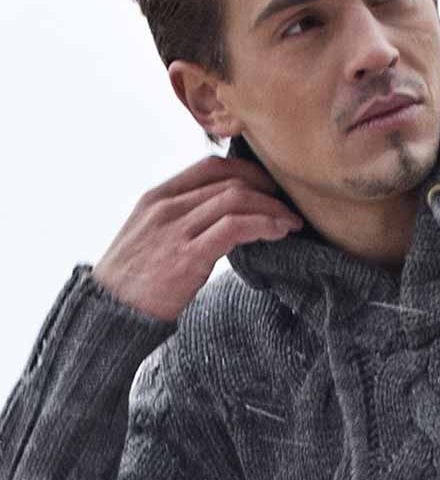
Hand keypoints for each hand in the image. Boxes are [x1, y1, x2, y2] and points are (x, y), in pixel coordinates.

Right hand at [93, 156, 302, 321]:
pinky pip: (235, 228)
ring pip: (237, 199)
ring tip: (291, 222)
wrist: (108, 313)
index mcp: (158, 197)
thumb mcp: (149, 234)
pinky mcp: (188, 256)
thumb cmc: (133, 279)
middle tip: (288, 205)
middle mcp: (167, 207)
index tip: (269, 185)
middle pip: (230, 180)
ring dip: (272, 208)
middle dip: (267, 190)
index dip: (248, 170)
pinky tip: (279, 233)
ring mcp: (176, 230)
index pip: (211, 165)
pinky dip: (264, 225)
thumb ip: (180, 216)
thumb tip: (221, 211)